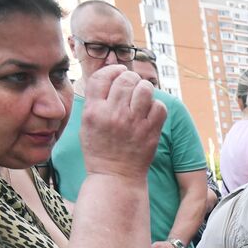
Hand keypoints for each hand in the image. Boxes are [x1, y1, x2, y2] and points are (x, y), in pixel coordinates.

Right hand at [81, 64, 165, 180]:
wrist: (115, 177)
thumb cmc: (100, 149)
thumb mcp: (87, 123)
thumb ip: (96, 100)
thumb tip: (111, 74)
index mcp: (94, 111)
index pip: (102, 77)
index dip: (113, 70)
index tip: (119, 71)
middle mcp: (113, 115)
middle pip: (126, 79)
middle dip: (131, 79)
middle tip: (132, 86)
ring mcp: (133, 123)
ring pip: (145, 89)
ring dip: (145, 89)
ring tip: (142, 96)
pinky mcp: (150, 132)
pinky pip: (159, 106)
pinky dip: (156, 106)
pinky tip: (150, 112)